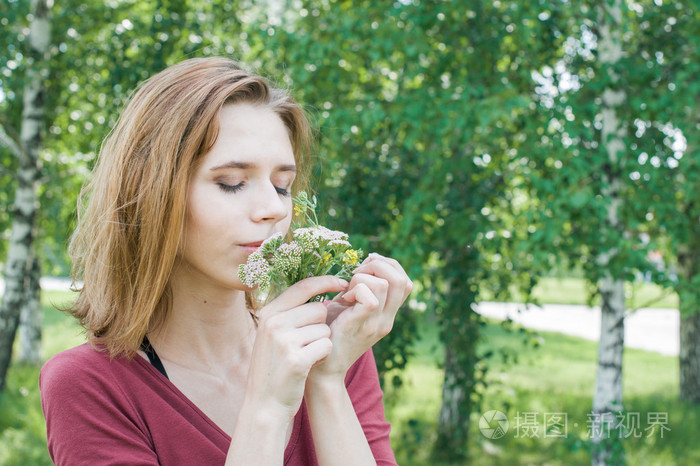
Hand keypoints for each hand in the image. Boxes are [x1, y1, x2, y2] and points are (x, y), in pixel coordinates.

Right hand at [243, 275, 348, 418]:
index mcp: (268, 313)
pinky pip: (327, 346)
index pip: (303, 287)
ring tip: (304, 356)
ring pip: (325, 329)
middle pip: (319, 310)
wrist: (264, 403)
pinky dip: (323, 356)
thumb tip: (318, 290)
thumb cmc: (275, 365)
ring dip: (321, 343)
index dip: (326, 282)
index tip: (342, 282)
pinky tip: (308, 365)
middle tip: (306, 344)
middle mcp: (274, 323)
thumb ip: (289, 312)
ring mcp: (284, 341)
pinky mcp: (297, 359)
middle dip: (321, 326)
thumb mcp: (272, 334)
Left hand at [309, 253, 412, 381]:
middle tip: (356, 274)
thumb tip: (363, 265)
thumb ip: (359, 290)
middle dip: (378, 266)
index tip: (365, 268)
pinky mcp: (361, 325)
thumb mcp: (350, 308)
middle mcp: (387, 319)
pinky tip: (343, 300)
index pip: (406, 282)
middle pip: (402, 280)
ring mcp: (377, 324)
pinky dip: (355, 289)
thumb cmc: (330, 332)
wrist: (323, 368)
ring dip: (362, 277)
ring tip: (348, 289)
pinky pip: (369, 297)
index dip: (388, 266)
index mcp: (387, 314)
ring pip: (384, 284)